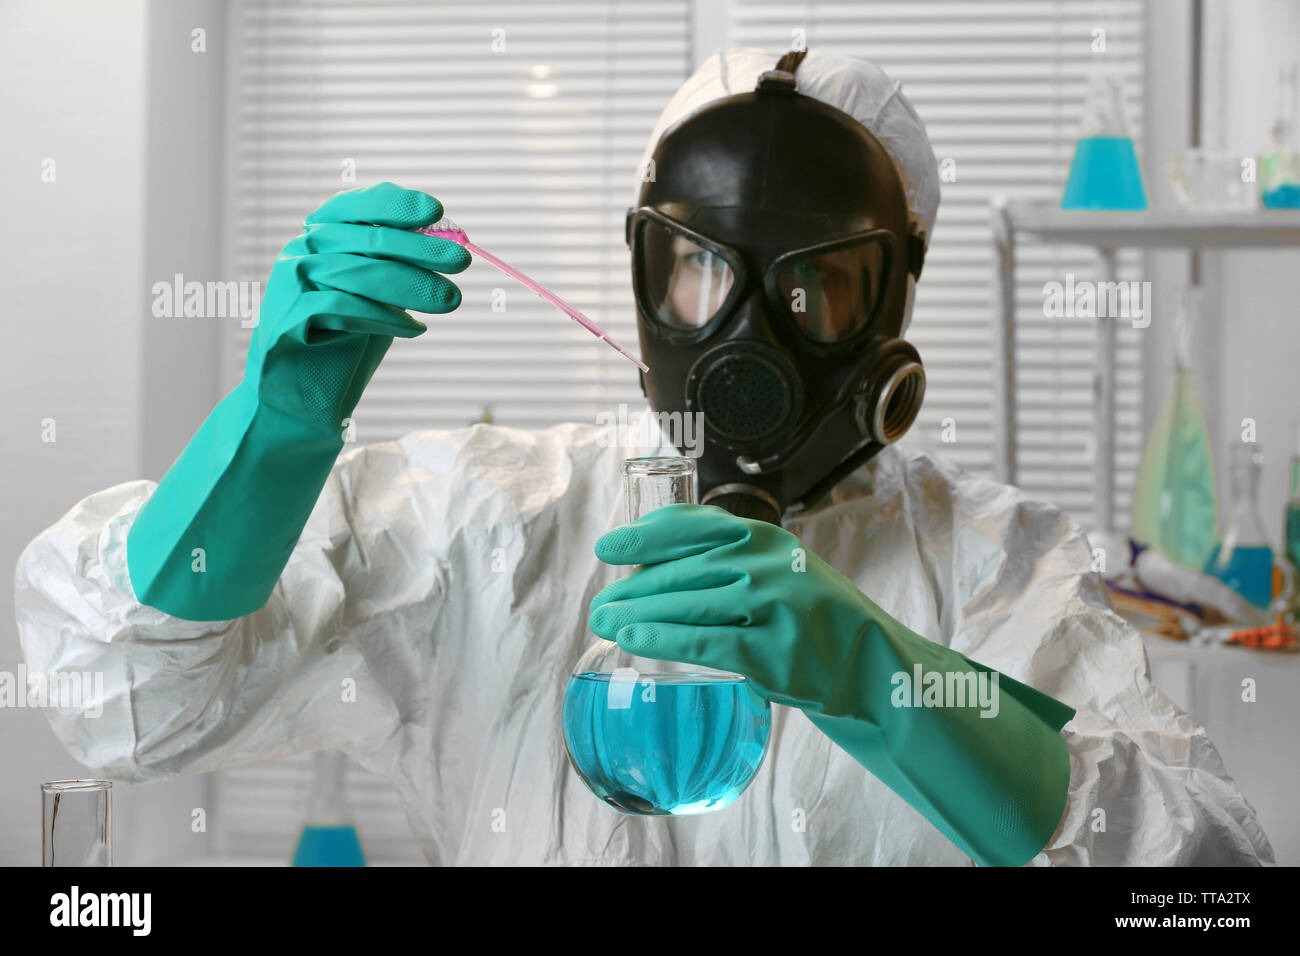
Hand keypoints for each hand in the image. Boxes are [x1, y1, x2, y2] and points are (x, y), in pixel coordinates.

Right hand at [249, 182, 470, 429]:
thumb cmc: (343, 341)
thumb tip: (447, 245)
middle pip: (368, 240)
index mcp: (321, 236)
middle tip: (462, 262)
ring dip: (413, 286)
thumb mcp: (375, 296)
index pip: (356, 206)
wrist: (301, 397)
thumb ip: (396, 267)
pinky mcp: (289, 317)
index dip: (395, 205)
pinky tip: (415, 329)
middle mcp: (302, 251)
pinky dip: (386, 318)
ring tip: (450, 299)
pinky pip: (345, 309)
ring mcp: (291, 282)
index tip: (435, 211)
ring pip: (361, 273)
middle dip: (421, 250)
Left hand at [588, 502, 1074, 866]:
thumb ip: (733, 564)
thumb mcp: (782, 573)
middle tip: (598, 604)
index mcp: (768, 537)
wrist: (875, 668)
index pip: (694, 525)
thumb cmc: (816, 621)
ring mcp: (775, 604)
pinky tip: (633, 642)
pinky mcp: (775, 649)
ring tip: (605, 623)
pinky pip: (705, 640)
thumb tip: (656, 572)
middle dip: (633, 586)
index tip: (610, 547)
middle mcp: (770, 562)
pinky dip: (663, 640)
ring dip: (638, 613)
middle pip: (684, 569)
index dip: (646, 535)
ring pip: (688, 603)